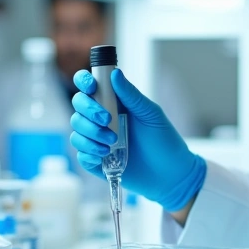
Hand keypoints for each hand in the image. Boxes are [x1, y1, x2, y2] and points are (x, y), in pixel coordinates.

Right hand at [70, 69, 205, 211]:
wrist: (171, 174)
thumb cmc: (165, 141)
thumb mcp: (151, 114)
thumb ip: (132, 95)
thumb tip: (114, 73)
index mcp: (115, 102)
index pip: (90, 86)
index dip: (84, 82)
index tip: (92, 87)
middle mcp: (103, 119)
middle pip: (78, 106)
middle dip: (89, 112)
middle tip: (108, 121)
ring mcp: (98, 139)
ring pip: (77, 130)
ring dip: (91, 135)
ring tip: (113, 143)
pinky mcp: (96, 161)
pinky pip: (80, 154)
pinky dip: (88, 153)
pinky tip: (104, 156)